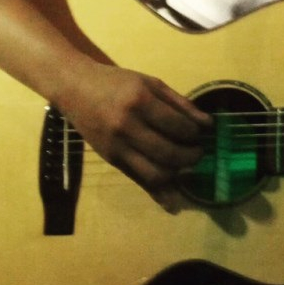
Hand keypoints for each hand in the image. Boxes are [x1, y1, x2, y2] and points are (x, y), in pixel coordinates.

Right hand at [56, 62, 212, 191]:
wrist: (75, 89)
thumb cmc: (117, 82)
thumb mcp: (151, 83)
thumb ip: (180, 103)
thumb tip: (208, 124)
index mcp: (139, 102)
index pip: (178, 126)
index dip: (196, 133)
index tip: (202, 132)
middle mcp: (126, 127)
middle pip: (169, 153)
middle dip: (192, 156)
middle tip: (199, 151)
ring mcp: (116, 147)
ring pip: (155, 173)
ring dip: (178, 173)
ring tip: (186, 163)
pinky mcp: (111, 160)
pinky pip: (138, 180)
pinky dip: (158, 192)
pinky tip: (173, 201)